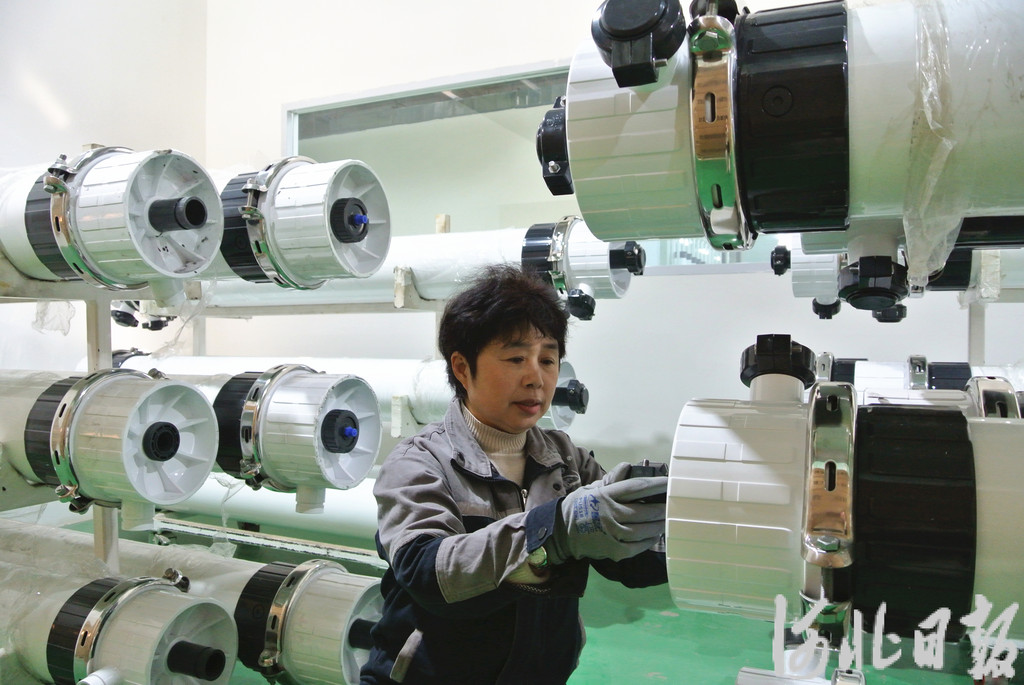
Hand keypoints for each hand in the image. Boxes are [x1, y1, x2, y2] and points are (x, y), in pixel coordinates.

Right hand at [546, 462, 666, 563]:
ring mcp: (612, 533)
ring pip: (643, 530)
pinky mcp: (613, 550)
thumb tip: (628, 466)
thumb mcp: (592, 488)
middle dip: (661, 508)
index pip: (636, 487)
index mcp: (606, 495)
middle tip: (672, 506)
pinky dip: (649, 541)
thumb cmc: (580, 507)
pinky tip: (654, 536)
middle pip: (644, 511)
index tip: (670, 482)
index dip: (656, 485)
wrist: (560, 532)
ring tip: (666, 521)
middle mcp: (610, 513)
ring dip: (658, 526)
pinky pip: (637, 546)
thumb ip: (612, 479)